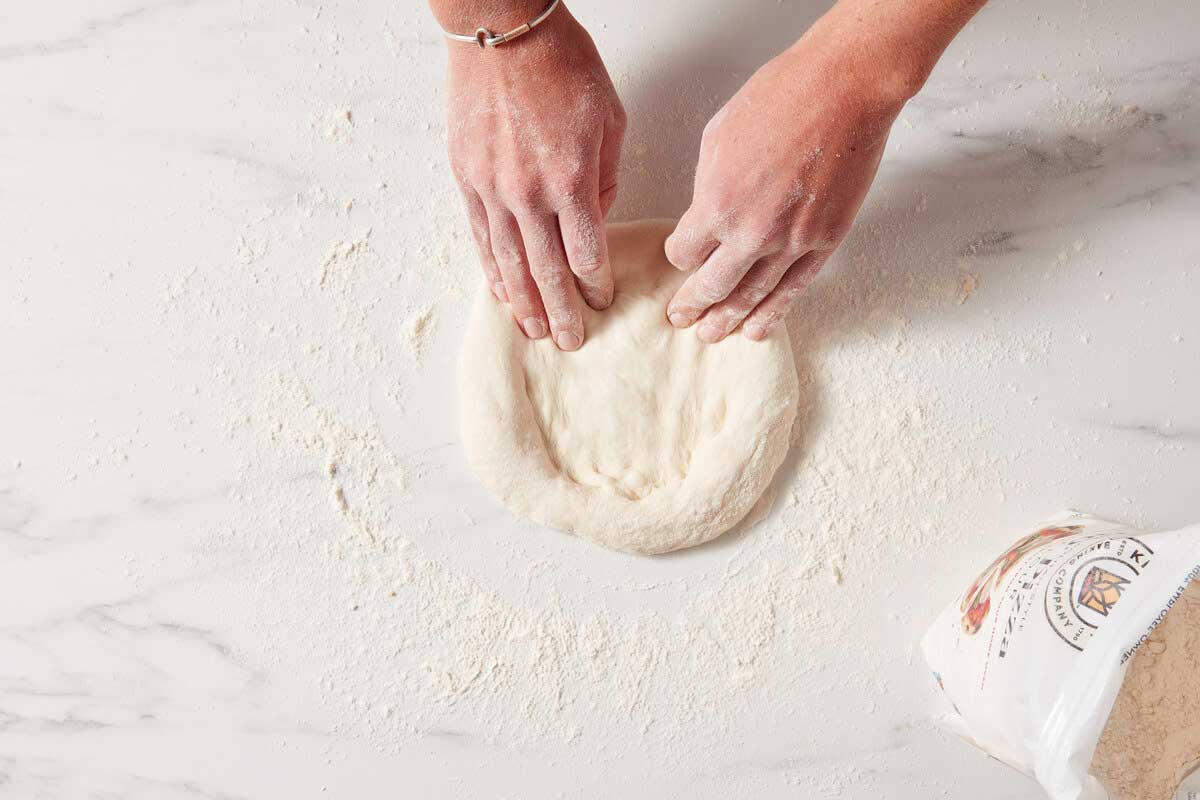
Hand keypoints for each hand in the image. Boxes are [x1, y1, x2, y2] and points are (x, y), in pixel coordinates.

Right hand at [445, 6, 624, 350]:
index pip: (586, 255)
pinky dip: (492, 270)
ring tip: (535, 332)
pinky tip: (502, 293)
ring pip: (508, 264)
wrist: (502, 30)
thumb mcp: (609, 118)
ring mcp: (492, 190)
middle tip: (571, 342)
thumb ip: (606, 177)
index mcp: (572, 180)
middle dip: (562, 313)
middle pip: (547, 272)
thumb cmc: (561, 65)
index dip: (596, 286)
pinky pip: (479, 238)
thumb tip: (594, 218)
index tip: (602, 301)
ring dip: (524, 303)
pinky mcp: (466, 179)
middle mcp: (528, 194)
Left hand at [664, 11, 921, 342]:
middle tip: (681, 319)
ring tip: (712, 335)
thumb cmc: (781, 99)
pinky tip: (758, 330)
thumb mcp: (719, 137)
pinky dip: (774, 313)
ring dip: (729, 320)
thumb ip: (708, 185)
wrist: (843, 91)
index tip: (679, 256)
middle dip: (693, 305)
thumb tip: (706, 212)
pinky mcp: (824, 241)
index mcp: (716, 204)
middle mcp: (751, 233)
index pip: (684, 252)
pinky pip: (793, 289)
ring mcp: (791, 242)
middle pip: (712, 285)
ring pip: (753, 296)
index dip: (678, 256)